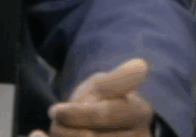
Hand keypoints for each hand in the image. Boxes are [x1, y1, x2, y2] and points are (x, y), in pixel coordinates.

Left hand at [30, 57, 154, 136]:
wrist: (111, 127)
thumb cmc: (103, 102)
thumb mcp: (105, 85)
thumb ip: (114, 81)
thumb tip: (141, 65)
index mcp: (139, 112)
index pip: (102, 114)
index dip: (73, 113)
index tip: (54, 110)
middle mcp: (141, 136)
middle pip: (90, 136)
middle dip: (64, 130)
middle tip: (54, 124)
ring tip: (57, 132)